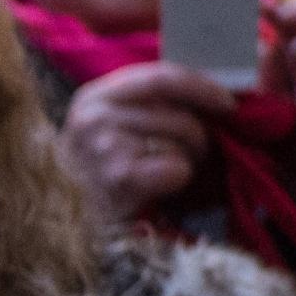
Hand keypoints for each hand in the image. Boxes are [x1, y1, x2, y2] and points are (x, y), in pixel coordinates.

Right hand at [59, 61, 232, 222]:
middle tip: (202, 150)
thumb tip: (219, 87)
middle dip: (202, 133)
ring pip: (181, 139)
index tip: (228, 101)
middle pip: (178, 114)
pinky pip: (177, 168)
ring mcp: (103, 146)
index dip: (202, 86)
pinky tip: (159, 187)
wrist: (67, 219)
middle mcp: (94, 116)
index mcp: (95, 96)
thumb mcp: (113, 124)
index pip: (162, 76)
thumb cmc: (102, 168)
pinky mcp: (118, 176)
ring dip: (190, 157)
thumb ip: (150, 100)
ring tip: (169, 169)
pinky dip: (180, 178)